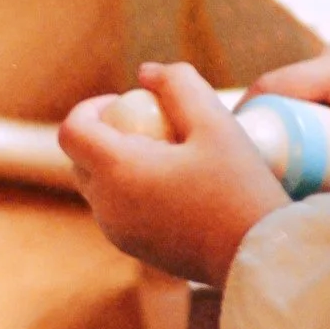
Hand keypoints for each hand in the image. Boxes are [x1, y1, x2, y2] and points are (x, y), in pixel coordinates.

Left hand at [59, 62, 289, 287]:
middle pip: (80, 158)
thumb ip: (178, 84)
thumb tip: (146, 72)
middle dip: (105, 134)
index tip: (127, 102)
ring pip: (98, 186)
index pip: (71, 130)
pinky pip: (117, 210)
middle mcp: (106, 206)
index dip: (90, 107)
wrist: (259, 256)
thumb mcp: (216, 122)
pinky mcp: (133, 248)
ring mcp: (117, 232)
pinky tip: (178, 185)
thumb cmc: (240, 187)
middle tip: (153, 125)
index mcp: (117, 172)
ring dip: (119, 163)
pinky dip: (132, 190)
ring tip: (170, 155)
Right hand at [247, 28, 329, 205]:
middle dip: (268, 141)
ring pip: (300, 106)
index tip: (237, 164)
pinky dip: (315, 136)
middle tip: (266, 186)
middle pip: (279, 101)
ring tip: (294, 184)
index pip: (270, 88)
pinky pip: (321, 109)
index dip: (247, 123)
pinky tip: (327, 168)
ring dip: (294, 141)